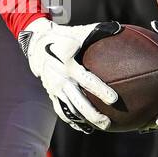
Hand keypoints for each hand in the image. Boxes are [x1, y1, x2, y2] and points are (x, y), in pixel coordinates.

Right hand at [19, 17, 120, 132]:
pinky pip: (62, 111)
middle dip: (92, 114)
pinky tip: (86, 128)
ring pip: (70, 109)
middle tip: (108, 122)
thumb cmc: (65, 37)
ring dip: (85, 120)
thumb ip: (99, 31)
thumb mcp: (80, 32)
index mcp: (69, 63)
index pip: (87, 79)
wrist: (37, 46)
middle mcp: (60, 78)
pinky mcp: (51, 94)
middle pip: (77, 101)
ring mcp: (54, 88)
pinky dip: (73, 121)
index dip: (100, 90)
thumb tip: (120, 28)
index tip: (114, 99)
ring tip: (102, 127)